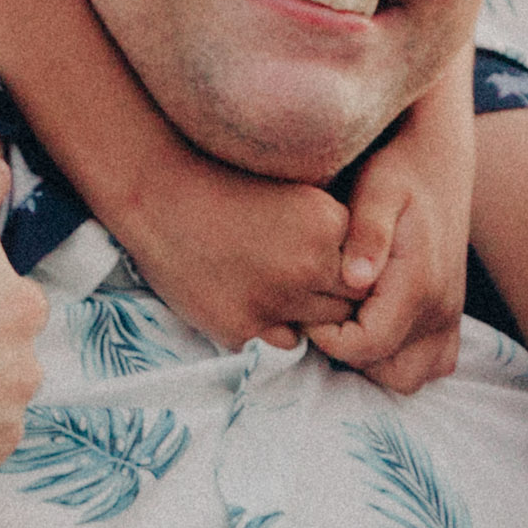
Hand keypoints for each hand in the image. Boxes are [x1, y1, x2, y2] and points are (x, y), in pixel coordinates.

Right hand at [106, 149, 363, 353]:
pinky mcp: (242, 329)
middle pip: (352, 303)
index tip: (334, 262)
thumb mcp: (296, 190)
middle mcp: (310, 267)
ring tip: (285, 291)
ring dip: (311, 316)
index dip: (353, 268)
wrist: (159, 193)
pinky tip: (260, 304)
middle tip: (312, 282)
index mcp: (329, 225)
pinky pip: (284, 345)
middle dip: (338, 296)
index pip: (368, 268)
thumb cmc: (226, 182)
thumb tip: (366, 265)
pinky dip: (279, 330)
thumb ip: (333, 226)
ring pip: (323, 329)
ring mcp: (276, 302)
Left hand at [310, 130, 468, 393]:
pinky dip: (402, 358)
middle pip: (388, 372)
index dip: (328, 339)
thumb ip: (367, 234)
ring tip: (349, 322)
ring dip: (376, 362)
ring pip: (411, 375)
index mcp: (419, 285)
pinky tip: (374, 325)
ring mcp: (450, 315)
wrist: (438, 158)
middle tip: (328, 316)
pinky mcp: (451, 314)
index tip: (309, 309)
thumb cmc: (398, 170)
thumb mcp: (376, 190)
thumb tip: (354, 279)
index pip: (365, 347)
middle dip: (351, 356)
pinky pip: (433, 363)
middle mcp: (441, 308)